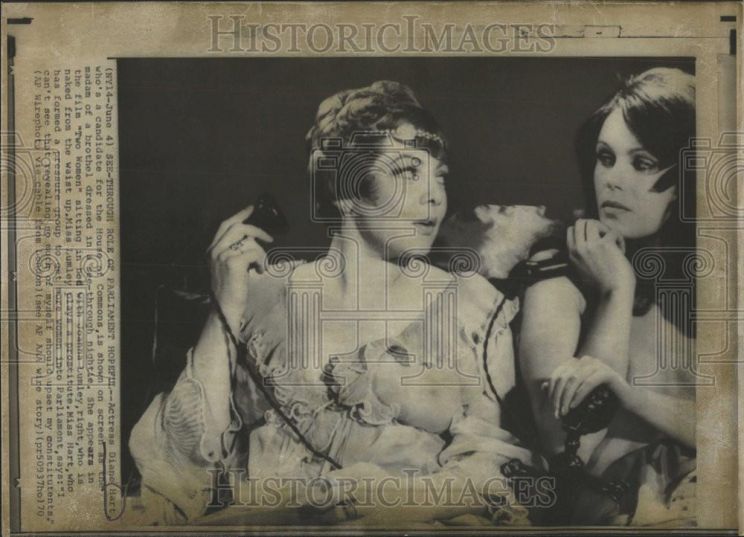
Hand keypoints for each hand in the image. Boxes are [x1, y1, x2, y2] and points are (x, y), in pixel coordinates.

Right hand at [207, 205, 272, 320]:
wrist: (225, 307)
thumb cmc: (230, 289)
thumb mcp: (228, 266)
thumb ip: (234, 251)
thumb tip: (252, 238)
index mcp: (213, 249)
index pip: (225, 224)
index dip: (239, 214)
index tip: (251, 208)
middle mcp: (215, 250)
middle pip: (239, 227)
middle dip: (257, 230)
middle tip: (269, 238)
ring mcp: (223, 255)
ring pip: (249, 242)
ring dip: (261, 254)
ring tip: (261, 266)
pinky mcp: (233, 262)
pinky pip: (255, 253)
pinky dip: (262, 261)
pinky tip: (259, 271)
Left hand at [543, 355, 627, 418]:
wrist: (625, 402)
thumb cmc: (600, 397)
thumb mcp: (577, 393)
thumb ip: (561, 388)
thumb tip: (543, 385)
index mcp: (577, 362)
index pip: (557, 374)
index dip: (552, 390)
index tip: (551, 406)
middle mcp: (586, 360)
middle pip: (564, 377)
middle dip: (558, 396)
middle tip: (557, 412)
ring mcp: (597, 364)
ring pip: (574, 380)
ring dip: (567, 398)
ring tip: (565, 411)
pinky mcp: (607, 372)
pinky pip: (588, 383)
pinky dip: (579, 395)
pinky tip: (574, 406)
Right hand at [567, 219, 634, 294]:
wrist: (613, 294)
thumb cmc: (603, 284)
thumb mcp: (583, 269)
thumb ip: (582, 255)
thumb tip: (589, 239)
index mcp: (572, 254)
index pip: (571, 230)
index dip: (585, 231)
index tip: (596, 240)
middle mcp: (578, 248)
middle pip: (581, 222)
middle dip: (594, 226)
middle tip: (604, 237)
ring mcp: (590, 246)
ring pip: (593, 222)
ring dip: (605, 229)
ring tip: (612, 241)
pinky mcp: (605, 245)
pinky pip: (613, 232)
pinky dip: (620, 239)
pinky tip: (622, 251)